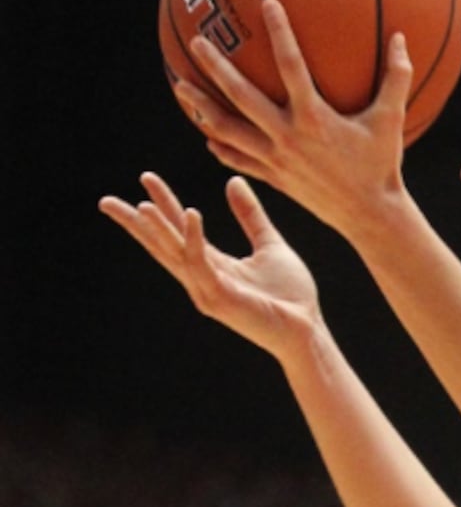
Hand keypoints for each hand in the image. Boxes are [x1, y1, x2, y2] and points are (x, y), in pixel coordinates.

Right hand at [99, 173, 321, 357]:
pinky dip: (195, 239)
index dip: (163, 204)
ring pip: (175, 254)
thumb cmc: (290, 294)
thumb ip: (250, 215)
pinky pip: (203, 263)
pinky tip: (192, 213)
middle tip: (106, 201)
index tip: (146, 178)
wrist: (307, 328)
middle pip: (163, 245)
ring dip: (157, 231)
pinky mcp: (222, 298)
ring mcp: (208, 289)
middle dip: (137, 223)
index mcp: (213, 264)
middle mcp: (204, 277)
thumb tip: (233, 182)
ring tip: (140, 205)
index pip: (180, 230)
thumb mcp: (270, 245)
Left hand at [172, 0, 412, 240]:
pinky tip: (207, 133)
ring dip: (201, 107)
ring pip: (228, 129)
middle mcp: (287, 136)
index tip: (267, 2)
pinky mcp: (273, 177)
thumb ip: (398, 77)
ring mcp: (275, 158)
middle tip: (197, 43)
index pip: (291, 64)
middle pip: (241, 96)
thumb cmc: (383, 165)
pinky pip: (238, 159)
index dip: (280, 31)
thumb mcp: (392, 120)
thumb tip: (402, 38)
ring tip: (180, 87)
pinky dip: (220, 146)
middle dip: (216, 68)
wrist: (369, 215)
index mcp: (314, 117)